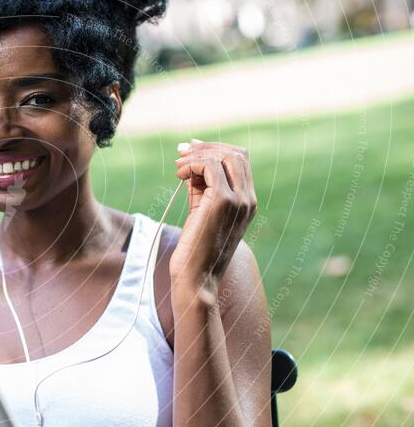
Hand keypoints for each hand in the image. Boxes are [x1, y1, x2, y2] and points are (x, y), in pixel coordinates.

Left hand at [171, 139, 256, 287]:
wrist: (196, 278)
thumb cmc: (195, 250)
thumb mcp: (200, 212)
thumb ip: (200, 188)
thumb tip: (190, 163)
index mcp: (247, 203)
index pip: (240, 161)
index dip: (215, 150)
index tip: (191, 151)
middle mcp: (248, 200)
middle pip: (236, 153)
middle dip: (206, 147)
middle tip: (182, 153)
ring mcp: (238, 200)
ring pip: (225, 156)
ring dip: (197, 155)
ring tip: (178, 167)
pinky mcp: (222, 201)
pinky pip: (209, 167)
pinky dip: (192, 164)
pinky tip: (179, 175)